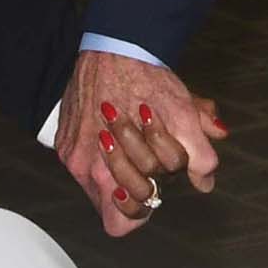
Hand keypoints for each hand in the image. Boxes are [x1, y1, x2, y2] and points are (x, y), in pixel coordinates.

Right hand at [51, 50, 225, 237]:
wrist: (116, 46)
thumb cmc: (148, 79)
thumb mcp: (184, 114)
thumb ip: (200, 155)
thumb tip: (205, 183)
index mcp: (115, 165)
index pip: (121, 221)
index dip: (142, 210)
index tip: (153, 187)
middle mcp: (85, 167)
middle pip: (116, 202)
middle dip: (141, 183)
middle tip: (150, 160)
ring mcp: (71, 155)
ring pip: (99, 186)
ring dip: (121, 169)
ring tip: (133, 142)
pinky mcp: (63, 142)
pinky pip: (81, 166)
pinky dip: (100, 154)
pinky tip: (113, 131)